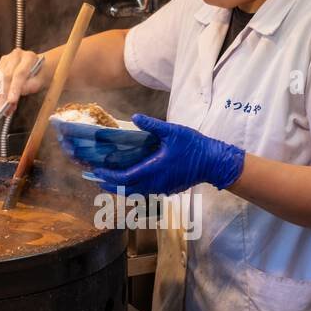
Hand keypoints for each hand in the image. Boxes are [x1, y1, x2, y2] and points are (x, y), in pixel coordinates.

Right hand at [0, 48, 46, 114]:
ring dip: (2, 95)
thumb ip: (32, 86)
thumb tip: (19, 92)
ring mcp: (6, 59)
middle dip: (5, 95)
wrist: (39, 68)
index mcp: (29, 57)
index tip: (11, 101)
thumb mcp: (42, 81)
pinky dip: (0, 92)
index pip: (19, 74)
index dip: (14, 88)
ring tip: (7, 108)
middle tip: (6, 110)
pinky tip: (5, 99)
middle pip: (7, 76)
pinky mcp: (0, 65)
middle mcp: (16, 55)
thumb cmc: (41, 75)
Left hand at [91, 114, 244, 195]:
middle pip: (126, 189)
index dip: (109, 176)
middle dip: (110, 185)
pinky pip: (145, 192)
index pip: (125, 178)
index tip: (97, 171)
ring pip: (135, 192)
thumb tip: (135, 117)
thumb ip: (152, 125)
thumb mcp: (173, 131)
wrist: (213, 163)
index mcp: (154, 169)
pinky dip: (133, 188)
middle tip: (96, 179)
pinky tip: (130, 181)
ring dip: (121, 188)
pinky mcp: (167, 190)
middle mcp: (155, 183)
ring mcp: (162, 188)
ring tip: (109, 181)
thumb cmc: (193, 146)